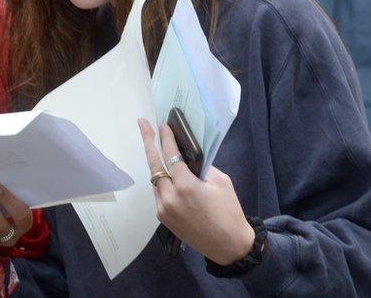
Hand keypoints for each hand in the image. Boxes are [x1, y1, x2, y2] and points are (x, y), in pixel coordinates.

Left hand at [139, 119, 254, 265]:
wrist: (228, 245)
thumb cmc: (229, 211)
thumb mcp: (221, 182)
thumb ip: (201, 167)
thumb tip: (188, 155)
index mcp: (186, 186)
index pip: (170, 155)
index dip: (166, 138)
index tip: (162, 125)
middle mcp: (170, 196)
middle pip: (154, 164)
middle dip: (148, 142)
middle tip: (142, 124)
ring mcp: (163, 208)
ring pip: (155, 179)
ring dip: (157, 164)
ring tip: (157, 147)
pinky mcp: (162, 218)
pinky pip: (158, 193)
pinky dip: (162, 182)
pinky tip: (168, 175)